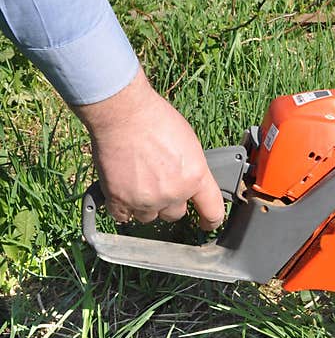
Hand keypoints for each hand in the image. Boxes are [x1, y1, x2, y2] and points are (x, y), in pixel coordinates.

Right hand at [71, 68, 224, 229]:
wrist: (123, 113)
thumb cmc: (156, 120)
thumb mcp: (190, 144)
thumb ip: (192, 170)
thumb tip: (190, 183)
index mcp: (195, 178)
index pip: (212, 212)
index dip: (211, 221)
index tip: (207, 224)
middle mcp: (174, 193)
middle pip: (175, 214)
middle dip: (170, 203)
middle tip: (159, 183)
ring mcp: (146, 199)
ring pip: (149, 217)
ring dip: (146, 205)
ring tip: (138, 182)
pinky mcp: (119, 199)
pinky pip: (123, 217)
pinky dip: (122, 208)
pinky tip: (123, 192)